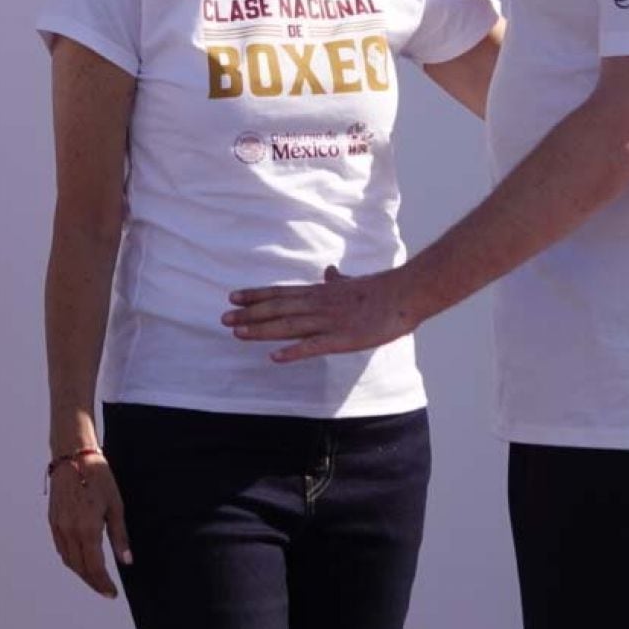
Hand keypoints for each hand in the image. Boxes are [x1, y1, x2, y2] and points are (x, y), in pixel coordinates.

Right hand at [46, 450, 130, 598]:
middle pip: (80, 568)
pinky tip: (81, 559)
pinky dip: (71, 559)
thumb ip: (120, 536)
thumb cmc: (98, 476)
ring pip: (69, 560)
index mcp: (87, 529)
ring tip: (95, 578)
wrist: (73, 456)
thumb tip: (126, 561)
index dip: (103, 584)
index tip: (112, 593)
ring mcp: (58, 526)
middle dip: (93, 582)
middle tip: (105, 589)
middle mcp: (70, 531)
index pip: (95, 567)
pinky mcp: (53, 520)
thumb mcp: (115, 506)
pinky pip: (61, 548)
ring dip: (81, 573)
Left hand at [223, 265, 422, 361]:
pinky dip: (294, 351)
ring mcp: (329, 321)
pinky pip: (314, 346)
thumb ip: (337, 280)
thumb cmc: (380, 290)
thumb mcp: (352, 282)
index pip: (281, 293)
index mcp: (320, 292)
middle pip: (277, 309)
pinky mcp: (343, 339)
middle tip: (223, 319)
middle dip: (249, 315)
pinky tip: (276, 358)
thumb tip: (329, 271)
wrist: (405, 294)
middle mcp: (318, 305)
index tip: (233, 297)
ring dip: (262, 330)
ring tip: (238, 334)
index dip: (255, 295)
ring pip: (289, 326)